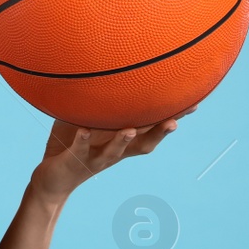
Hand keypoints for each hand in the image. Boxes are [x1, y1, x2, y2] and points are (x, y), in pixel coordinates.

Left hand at [29, 104, 197, 202]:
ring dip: (122, 140)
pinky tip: (82, 131)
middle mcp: (115, 152)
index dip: (173, 118)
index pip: (151, 129)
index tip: (194, 104)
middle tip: (175, 122)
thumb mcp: (89, 122)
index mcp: (121, 141)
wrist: (53, 179)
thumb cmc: (73, 144)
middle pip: (143, 144)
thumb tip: (103, 69)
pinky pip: (79, 150)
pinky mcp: (74, 161)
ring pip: (114, 151)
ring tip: (129, 129)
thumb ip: (99, 103)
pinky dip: (81, 141)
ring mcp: (95, 158)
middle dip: (159, 134)